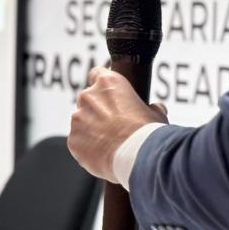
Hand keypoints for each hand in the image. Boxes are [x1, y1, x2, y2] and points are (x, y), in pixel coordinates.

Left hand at [69, 67, 166, 181]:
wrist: (135, 156)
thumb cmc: (146, 132)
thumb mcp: (156, 114)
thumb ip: (151, 108)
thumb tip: (155, 108)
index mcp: (108, 83)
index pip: (97, 73)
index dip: (103, 85)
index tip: (108, 94)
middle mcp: (88, 96)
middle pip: (88, 99)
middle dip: (97, 110)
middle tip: (113, 125)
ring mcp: (78, 118)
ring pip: (82, 121)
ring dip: (91, 129)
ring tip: (110, 143)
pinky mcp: (72, 139)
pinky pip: (78, 141)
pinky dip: (86, 147)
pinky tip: (102, 154)